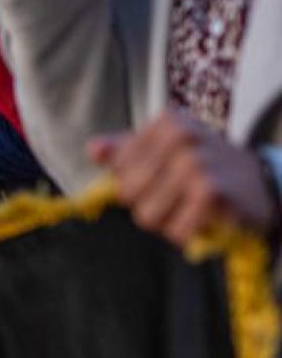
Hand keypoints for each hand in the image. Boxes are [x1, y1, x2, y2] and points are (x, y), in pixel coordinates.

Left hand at [88, 109, 280, 246]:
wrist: (264, 183)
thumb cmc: (206, 164)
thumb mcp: (168, 147)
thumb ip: (126, 148)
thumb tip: (93, 150)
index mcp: (166, 122)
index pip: (118, 169)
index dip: (135, 183)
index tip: (162, 179)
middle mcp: (181, 137)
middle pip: (128, 194)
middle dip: (148, 205)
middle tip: (177, 198)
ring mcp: (196, 164)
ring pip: (148, 216)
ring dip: (169, 223)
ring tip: (190, 209)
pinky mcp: (212, 194)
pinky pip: (176, 231)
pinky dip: (188, 234)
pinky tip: (205, 220)